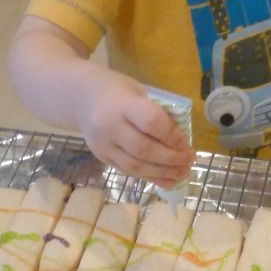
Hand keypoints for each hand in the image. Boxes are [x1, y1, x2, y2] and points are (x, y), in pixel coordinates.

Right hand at [76, 70, 193, 187]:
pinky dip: (151, 178)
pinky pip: (130, 172)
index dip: (172, 136)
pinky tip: (168, 180)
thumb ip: (157, 111)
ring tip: (183, 173)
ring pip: (136, 166)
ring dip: (163, 173)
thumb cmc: (117, 91)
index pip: (150, 122)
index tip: (186, 142)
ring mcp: (104, 146)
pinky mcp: (103, 159)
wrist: (82, 99)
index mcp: (122, 104)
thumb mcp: (138, 91)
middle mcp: (109, 127)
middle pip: (144, 149)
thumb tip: (181, 139)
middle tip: (189, 160)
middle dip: (171, 159)